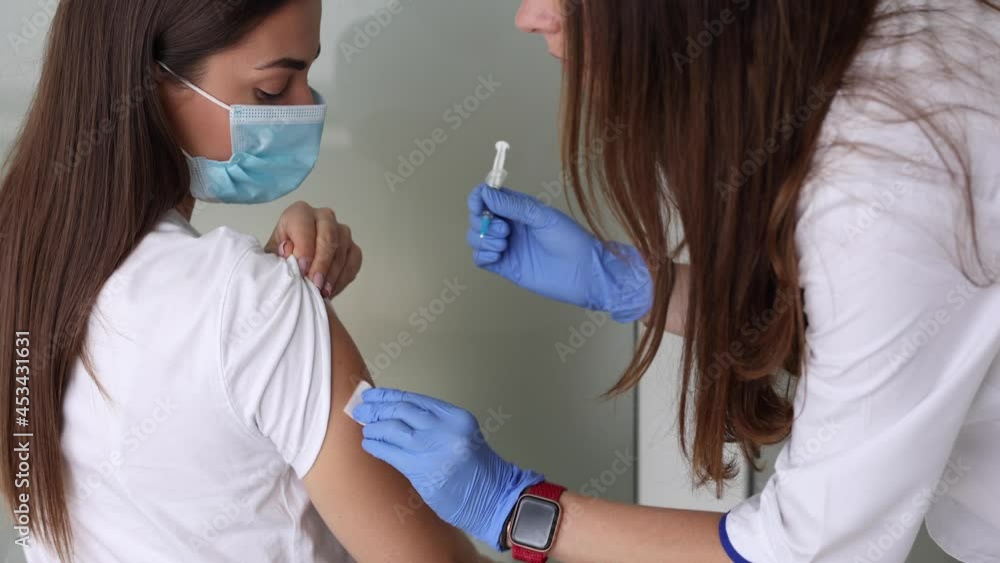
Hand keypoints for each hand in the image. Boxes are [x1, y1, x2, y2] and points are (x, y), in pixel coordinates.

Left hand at [266, 201, 361, 298]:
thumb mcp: (271, 259)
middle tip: (314, 283)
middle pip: (329, 234)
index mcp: (299, 214)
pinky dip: (343, 278)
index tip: (301, 271)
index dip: (304, 248)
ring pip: (343, 248)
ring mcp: (341, 232)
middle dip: (322, 262)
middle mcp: (322, 217)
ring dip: (332, 273)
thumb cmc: (280, 262)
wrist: (292, 272)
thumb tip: (290, 252)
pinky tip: (330, 290)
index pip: (305, 224)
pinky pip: (354, 261)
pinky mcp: (352, 249)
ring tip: (320, 291)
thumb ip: (277, 256)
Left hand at [352, 388, 543, 550]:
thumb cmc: (476, 469)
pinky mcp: (423, 472)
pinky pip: (391, 453)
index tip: (374, 395)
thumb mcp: (460, 434)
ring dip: (374, 427)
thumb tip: (396, 414)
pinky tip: (369, 444)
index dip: (390, 396)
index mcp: (455, 416)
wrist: (493, 497)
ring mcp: (433, 450)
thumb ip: (433, 423)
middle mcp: (445, 429)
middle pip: (401, 410)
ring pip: (393, 430)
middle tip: (362, 408)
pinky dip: (376, 446)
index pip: (414, 399)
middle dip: (377, 408)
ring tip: (365, 426)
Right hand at [466, 185, 652, 322]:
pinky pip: (480, 259)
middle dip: (483, 221)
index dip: (478, 199)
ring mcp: (506, 247)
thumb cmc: (570, 240)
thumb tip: (486, 193)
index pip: (487, 197)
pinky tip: (499, 255)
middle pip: (478, 218)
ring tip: (504, 243)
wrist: (583, 273)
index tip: (480, 205)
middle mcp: (510, 226)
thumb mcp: (542, 217)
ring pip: (476, 238)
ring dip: (483, 238)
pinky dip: (482, 255)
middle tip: (505, 230)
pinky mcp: (505, 267)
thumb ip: (514, 205)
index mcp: (518, 209)